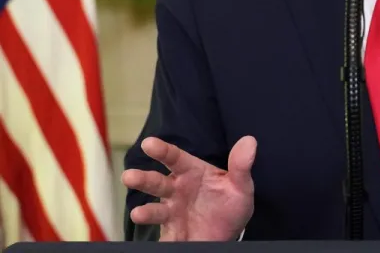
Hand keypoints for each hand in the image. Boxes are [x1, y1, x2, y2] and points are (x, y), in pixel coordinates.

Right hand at [122, 136, 256, 240]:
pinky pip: (163, 236)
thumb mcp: (240, 185)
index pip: (175, 158)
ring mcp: (172, 211)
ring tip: (138, 213)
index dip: (162, 150)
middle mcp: (177, 190)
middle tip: (129, 176)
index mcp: (192, 172)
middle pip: (157, 182)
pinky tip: (156, 239)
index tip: (148, 144)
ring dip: (145, 211)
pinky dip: (159, 239)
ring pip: (154, 209)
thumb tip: (249, 141)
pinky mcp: (173, 233)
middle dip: (142, 179)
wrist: (230, 231)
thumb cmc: (230, 202)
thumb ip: (241, 165)